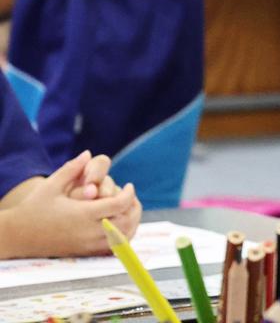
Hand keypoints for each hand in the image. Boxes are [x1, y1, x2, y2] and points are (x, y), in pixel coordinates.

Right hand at [4, 152, 141, 256]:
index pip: (118, 205)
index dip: (129, 194)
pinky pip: (112, 248)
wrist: (17, 236)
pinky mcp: (84, 253)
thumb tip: (88, 153)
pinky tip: (119, 224)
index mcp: (82, 214)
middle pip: (125, 222)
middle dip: (134, 208)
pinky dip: (122, 237)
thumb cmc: (33, 208)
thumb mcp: (50, 185)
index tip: (129, 186)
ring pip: (122, 238)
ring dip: (131, 223)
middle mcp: (87, 231)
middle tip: (132, 197)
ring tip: (128, 210)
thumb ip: (71, 169)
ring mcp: (87, 245)